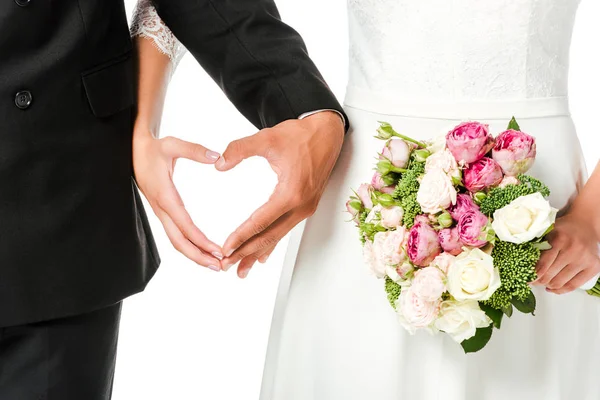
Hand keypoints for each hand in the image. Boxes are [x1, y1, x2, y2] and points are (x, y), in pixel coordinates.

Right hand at [133, 132, 223, 270]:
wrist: (134, 150)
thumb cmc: (154, 148)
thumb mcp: (172, 144)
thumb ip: (194, 150)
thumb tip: (216, 156)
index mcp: (164, 195)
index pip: (184, 224)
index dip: (200, 240)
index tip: (216, 251)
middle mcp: (161, 208)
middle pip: (178, 241)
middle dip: (198, 256)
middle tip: (219, 266)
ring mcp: (161, 212)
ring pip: (176, 240)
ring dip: (195, 253)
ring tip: (215, 264)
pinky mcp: (163, 211)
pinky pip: (176, 233)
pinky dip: (190, 244)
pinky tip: (203, 250)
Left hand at [216, 111, 344, 277]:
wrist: (328, 134)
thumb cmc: (301, 136)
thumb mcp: (267, 138)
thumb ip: (240, 150)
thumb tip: (219, 164)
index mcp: (291, 193)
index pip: (260, 222)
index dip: (240, 237)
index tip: (225, 249)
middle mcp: (300, 206)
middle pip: (269, 237)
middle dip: (246, 253)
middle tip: (226, 266)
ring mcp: (305, 209)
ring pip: (277, 237)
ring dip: (257, 253)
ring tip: (241, 269)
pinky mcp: (306, 207)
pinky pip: (285, 230)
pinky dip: (272, 244)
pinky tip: (262, 257)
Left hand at [533, 213, 599, 293]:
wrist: (585, 224)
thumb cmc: (563, 229)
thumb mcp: (548, 232)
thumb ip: (537, 245)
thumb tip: (522, 264)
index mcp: (559, 239)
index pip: (542, 264)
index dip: (532, 275)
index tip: (526, 278)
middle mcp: (573, 250)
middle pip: (550, 275)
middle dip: (538, 281)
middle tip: (533, 282)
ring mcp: (585, 259)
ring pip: (560, 282)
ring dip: (548, 286)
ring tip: (543, 283)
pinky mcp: (594, 267)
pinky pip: (574, 285)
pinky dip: (561, 290)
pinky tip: (552, 288)